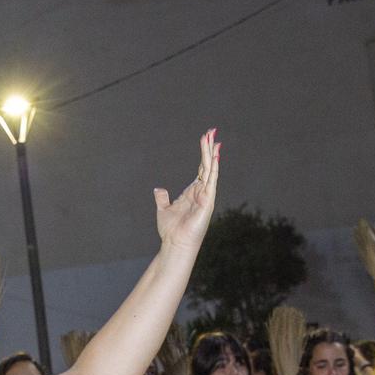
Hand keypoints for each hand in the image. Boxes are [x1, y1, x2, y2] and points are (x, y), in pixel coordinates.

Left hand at [154, 130, 220, 252]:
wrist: (175, 244)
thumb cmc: (171, 231)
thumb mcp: (163, 209)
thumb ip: (162, 198)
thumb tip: (159, 189)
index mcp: (193, 192)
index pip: (201, 169)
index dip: (204, 154)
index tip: (207, 139)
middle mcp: (202, 192)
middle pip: (207, 165)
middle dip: (209, 148)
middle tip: (212, 131)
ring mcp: (206, 196)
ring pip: (210, 170)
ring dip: (212, 154)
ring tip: (214, 138)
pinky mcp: (207, 201)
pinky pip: (211, 181)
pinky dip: (213, 168)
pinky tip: (215, 156)